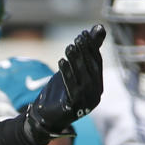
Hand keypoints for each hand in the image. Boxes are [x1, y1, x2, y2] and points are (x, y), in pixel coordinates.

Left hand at [25, 24, 104, 143]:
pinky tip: (61, 61)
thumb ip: (84, 52)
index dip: (91, 47)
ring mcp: (86, 102)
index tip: (83, 33)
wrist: (46, 117)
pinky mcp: (74, 107)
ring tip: (69, 47)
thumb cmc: (59, 91)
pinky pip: (71, 87)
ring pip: (82, 77)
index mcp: (98, 85)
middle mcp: (95, 94)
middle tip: (78, 38)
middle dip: (84, 52)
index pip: (97, 62)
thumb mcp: (71, 70)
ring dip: (76, 60)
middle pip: (91, 68)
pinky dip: (67, 73)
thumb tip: (98, 27)